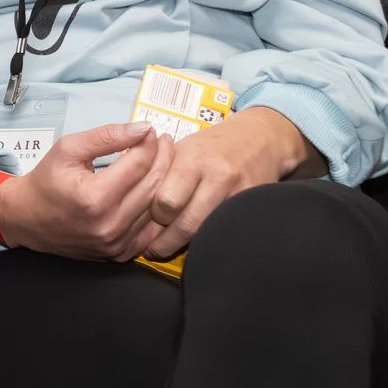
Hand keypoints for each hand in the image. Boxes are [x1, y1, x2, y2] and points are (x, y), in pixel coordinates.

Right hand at [0, 121, 175, 260]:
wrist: (26, 219)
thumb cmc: (45, 182)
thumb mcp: (67, 149)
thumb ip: (106, 136)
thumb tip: (142, 129)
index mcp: (95, 197)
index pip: (139, 164)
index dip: (149, 143)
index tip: (150, 132)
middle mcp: (110, 224)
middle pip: (155, 184)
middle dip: (163, 158)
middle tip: (163, 143)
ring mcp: (118, 242)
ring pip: (158, 206)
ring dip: (164, 181)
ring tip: (160, 163)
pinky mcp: (121, 253)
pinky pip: (153, 228)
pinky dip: (157, 208)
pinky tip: (153, 191)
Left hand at [142, 106, 317, 259]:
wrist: (260, 138)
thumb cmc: (210, 147)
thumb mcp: (180, 149)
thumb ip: (156, 171)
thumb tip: (127, 198)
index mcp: (191, 160)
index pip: (165, 200)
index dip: (151, 217)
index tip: (140, 225)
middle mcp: (216, 176)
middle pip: (186, 222)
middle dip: (165, 240)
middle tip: (151, 249)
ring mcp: (238, 193)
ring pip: (207, 231)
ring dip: (185, 246)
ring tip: (169, 249)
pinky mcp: (254, 205)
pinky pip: (228, 231)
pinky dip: (210, 240)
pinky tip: (197, 244)